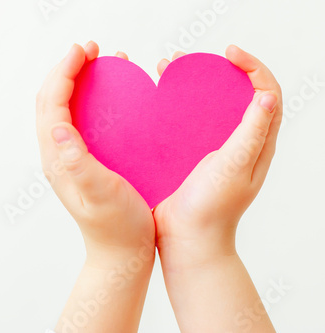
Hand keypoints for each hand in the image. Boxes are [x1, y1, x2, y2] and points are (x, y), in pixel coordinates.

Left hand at [36, 42, 154, 265]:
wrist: (122, 254)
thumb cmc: (118, 227)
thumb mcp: (100, 195)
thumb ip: (77, 163)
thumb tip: (58, 129)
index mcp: (58, 159)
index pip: (51, 103)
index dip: (64, 71)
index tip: (84, 50)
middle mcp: (58, 155)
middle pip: (51, 100)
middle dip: (67, 69)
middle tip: (90, 49)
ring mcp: (69, 158)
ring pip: (64, 108)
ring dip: (76, 80)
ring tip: (98, 62)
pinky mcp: (84, 162)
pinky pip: (79, 121)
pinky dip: (89, 99)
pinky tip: (111, 95)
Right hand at [154, 46, 281, 265]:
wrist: (186, 238)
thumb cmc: (212, 208)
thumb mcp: (236, 167)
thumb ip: (252, 133)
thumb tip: (267, 95)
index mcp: (256, 144)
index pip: (266, 93)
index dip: (252, 67)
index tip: (228, 54)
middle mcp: (238, 142)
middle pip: (235, 94)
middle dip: (217, 69)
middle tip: (192, 58)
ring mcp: (212, 149)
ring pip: (207, 106)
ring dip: (191, 84)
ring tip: (167, 68)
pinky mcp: (189, 155)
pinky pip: (186, 124)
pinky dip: (174, 106)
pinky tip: (155, 100)